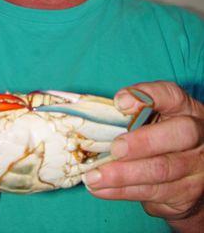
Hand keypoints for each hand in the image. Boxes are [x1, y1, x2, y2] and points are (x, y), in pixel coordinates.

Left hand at [83, 82, 203, 231]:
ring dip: (123, 174)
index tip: (119, 103)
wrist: (187, 173)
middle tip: (115, 148)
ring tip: (94, 175)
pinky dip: (122, 191)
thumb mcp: (152, 116)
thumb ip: (133, 111)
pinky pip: (152, 192)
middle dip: (143, 142)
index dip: (146, 96)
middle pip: (179, 134)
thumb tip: (108, 109)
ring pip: (161, 170)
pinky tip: (101, 188)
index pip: (171, 95)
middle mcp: (197, 134)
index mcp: (184, 108)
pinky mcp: (186, 193)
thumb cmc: (159, 134)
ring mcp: (195, 166)